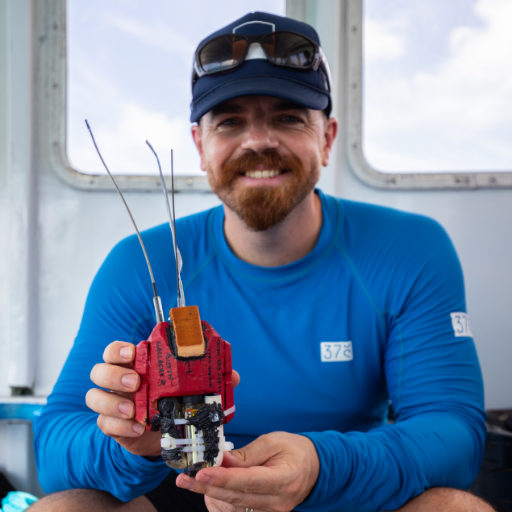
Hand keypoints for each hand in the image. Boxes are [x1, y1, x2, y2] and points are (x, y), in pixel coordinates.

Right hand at [86, 340, 239, 456]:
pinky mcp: (112, 426)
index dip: (119, 349)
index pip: (115, 350)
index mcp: (136, 365)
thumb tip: (233, 375)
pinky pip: (103, 424)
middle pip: (99, 370)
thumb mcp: (191, 388)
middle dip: (113, 374)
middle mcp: (119, 382)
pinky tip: (137, 429)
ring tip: (133, 411)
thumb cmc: (174, 401)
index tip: (133, 352)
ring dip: (111, 403)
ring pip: (94, 397)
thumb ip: (210, 379)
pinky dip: (118, 426)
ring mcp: (113, 404)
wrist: (164, 433)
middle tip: (135, 382)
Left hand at [176, 432, 319, 511]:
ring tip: (194, 480)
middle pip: (236, 498)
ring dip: (210, 495)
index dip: (223, 478)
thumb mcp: (273, 441)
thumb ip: (247, 454)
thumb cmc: (295, 450)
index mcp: (284, 478)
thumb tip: (221, 460)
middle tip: (183, 478)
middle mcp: (278, 502)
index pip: (249, 481)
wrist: (314, 468)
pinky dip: (220, 503)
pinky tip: (210, 490)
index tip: (202, 473)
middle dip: (206, 487)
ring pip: (234, 509)